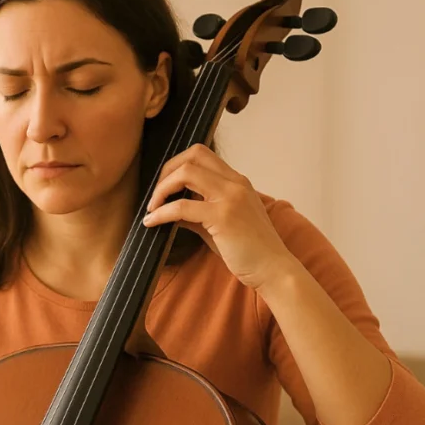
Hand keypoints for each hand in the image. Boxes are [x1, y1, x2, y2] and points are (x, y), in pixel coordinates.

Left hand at [142, 145, 296, 290]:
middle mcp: (235, 183)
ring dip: (161, 189)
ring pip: (186, 173)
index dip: (177, 166)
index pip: (202, 154)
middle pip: (193, 155)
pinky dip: (161, 213)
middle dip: (166, 172)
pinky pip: (181, 206)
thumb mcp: (218, 225)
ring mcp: (230, 197)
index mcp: (236, 182)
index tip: (165, 187)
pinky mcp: (223, 216)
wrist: (273, 270)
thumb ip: (196, 212)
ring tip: (152, 208)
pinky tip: (151, 222)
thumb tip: (168, 209)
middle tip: (155, 196)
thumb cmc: (248, 251)